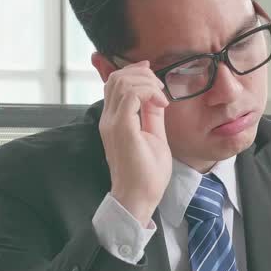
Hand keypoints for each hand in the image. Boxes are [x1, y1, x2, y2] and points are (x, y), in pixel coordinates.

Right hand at [98, 61, 171, 223]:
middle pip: (117, 77)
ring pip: (122, 81)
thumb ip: (151, 115)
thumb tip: (156, 97)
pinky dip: (148, 92)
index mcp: (114, 120)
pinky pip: (131, 95)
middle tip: (160, 89)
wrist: (139, 198)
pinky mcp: (121, 128)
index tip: (157, 84)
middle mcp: (109, 118)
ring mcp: (112, 123)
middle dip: (142, 73)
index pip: (116, 83)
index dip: (136, 73)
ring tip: (161, 96)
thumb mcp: (154, 136)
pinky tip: (161, 104)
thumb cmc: (146, 174)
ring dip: (146, 82)